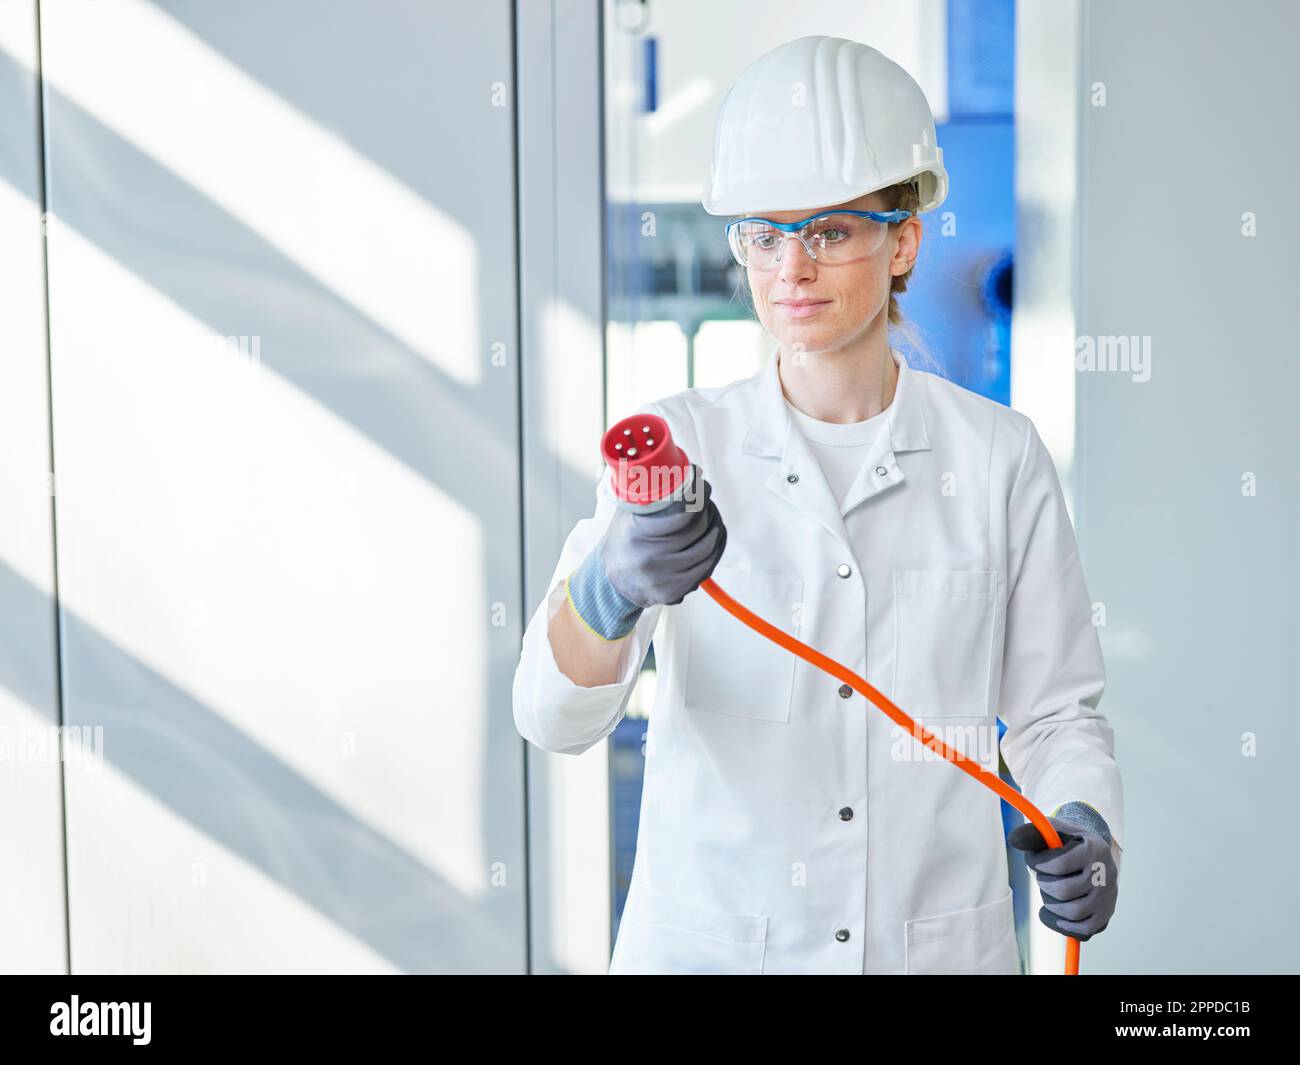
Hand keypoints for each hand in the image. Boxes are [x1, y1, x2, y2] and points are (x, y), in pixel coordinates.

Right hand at [566, 469, 726, 639]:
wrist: (610, 581)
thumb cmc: (622, 542)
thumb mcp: (626, 514)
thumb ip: (646, 494)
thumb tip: (668, 464)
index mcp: (638, 536)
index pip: (682, 515)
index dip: (698, 496)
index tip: (702, 484)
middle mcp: (651, 559)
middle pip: (697, 530)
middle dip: (708, 511)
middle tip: (708, 500)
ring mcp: (664, 578)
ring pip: (706, 550)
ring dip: (715, 530)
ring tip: (713, 518)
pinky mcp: (674, 591)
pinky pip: (705, 569)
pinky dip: (714, 552)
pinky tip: (712, 540)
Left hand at [1007, 814, 1117, 941]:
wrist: (1095, 856)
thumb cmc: (1070, 843)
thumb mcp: (1055, 830)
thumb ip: (1034, 833)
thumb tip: (1014, 839)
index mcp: (1093, 849)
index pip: (1060, 864)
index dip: (1039, 865)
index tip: (1035, 862)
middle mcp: (1105, 874)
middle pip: (1063, 891)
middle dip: (1044, 885)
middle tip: (1043, 878)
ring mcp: (1107, 897)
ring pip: (1072, 913)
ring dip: (1051, 904)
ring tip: (1049, 892)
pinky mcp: (1104, 915)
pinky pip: (1083, 930)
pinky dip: (1062, 924)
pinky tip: (1053, 913)